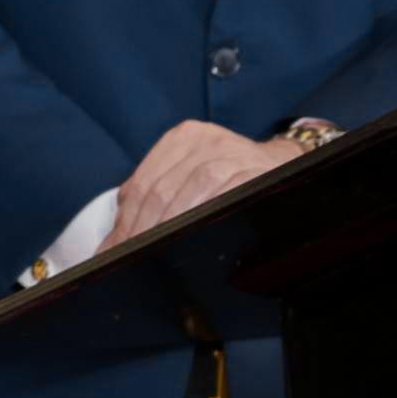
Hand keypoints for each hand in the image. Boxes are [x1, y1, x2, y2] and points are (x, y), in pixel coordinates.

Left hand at [113, 122, 301, 241]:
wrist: (282, 166)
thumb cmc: (228, 176)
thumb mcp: (190, 171)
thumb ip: (153, 193)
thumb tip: (115, 237)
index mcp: (182, 138)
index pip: (143, 183)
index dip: (126, 221)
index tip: (114, 249)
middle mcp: (205, 141)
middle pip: (161, 192)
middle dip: (142, 231)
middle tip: (131, 259)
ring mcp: (231, 155)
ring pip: (189, 197)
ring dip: (169, 232)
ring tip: (156, 257)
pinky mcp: (254, 173)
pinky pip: (222, 202)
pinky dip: (203, 224)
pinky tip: (192, 240)